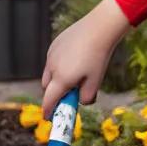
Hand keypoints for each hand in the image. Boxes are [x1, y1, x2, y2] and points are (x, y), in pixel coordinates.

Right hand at [42, 0, 129, 116]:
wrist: (99, 28)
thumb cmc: (99, 57)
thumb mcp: (95, 82)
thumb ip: (86, 98)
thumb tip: (80, 101)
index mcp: (62, 79)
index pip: (49, 100)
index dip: (48, 111)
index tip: (49, 117)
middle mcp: (52, 67)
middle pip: (47, 87)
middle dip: (54, 93)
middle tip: (69, 93)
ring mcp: (51, 54)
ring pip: (49, 73)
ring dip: (56, 78)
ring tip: (76, 72)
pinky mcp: (54, 44)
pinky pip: (52, 60)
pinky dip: (59, 65)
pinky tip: (75, 58)